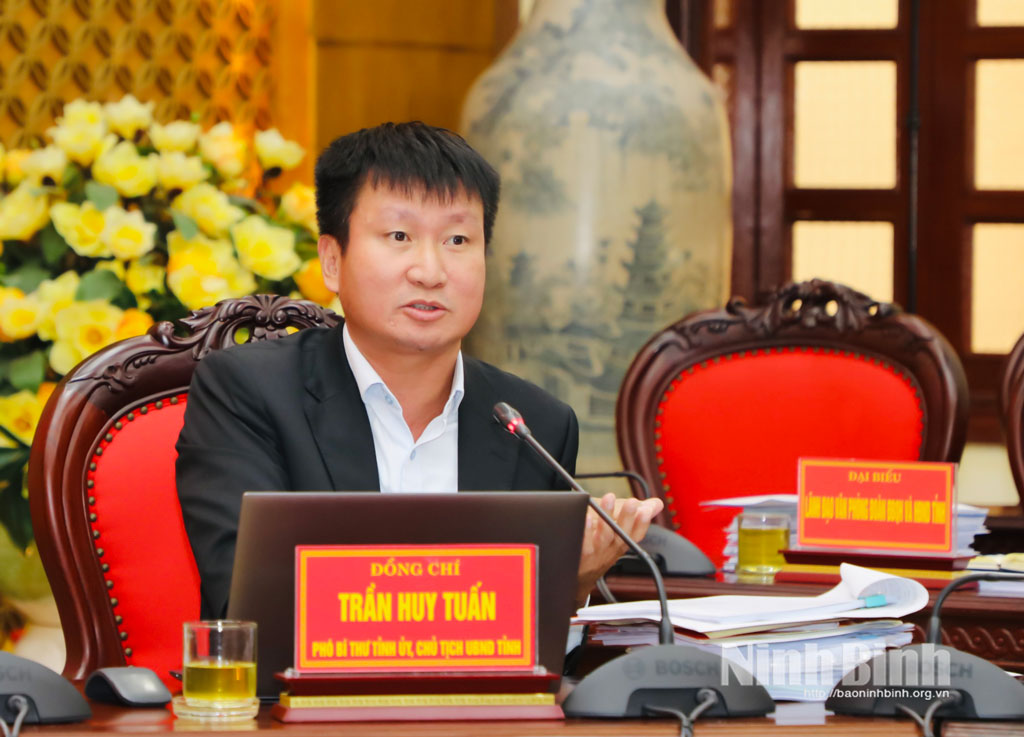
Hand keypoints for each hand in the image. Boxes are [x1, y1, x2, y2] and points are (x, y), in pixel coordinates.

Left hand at [575, 493, 664, 607]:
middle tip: (632, 502)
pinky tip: (586, 518)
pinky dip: (586, 532)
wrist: (580, 574)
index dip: (643, 523)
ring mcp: (598, 552)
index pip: (638, 533)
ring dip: (607, 519)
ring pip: (605, 536)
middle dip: (628, 517)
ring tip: (608, 500)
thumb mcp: (620, 532)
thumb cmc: (601, 548)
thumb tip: (657, 504)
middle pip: (623, 533)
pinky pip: (584, 545)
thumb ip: (635, 516)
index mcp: (623, 541)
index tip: (646, 510)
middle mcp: (612, 548)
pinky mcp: (582, 555)